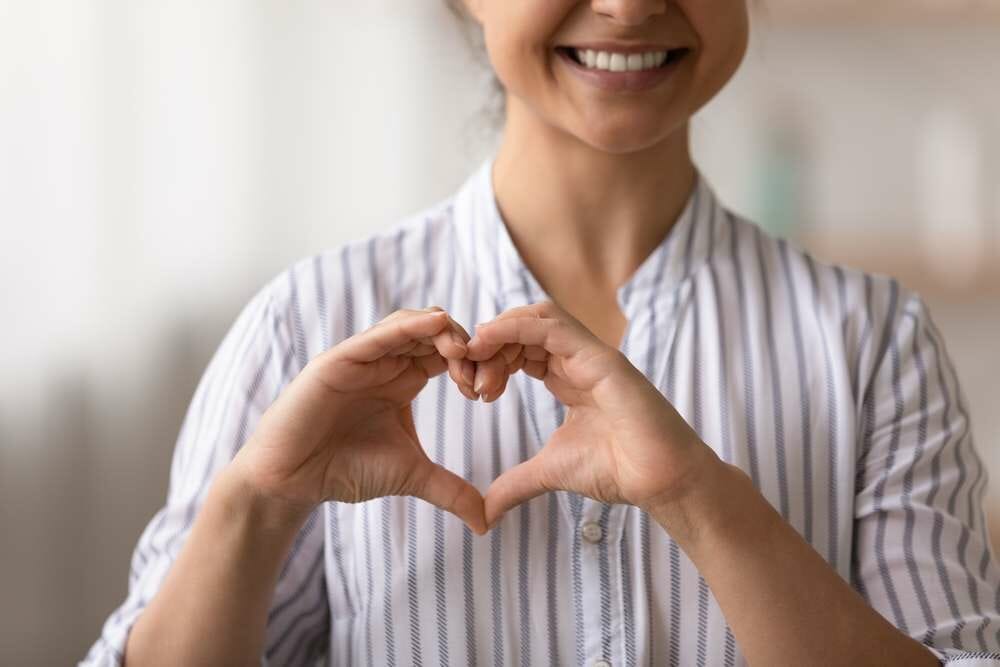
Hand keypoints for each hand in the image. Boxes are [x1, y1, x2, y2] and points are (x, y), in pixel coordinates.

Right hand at [232, 306, 487, 533]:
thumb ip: (450, 491)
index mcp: (405, 379)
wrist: (293, 481)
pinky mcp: (339, 359)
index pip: (448, 355)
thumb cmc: (346, 470)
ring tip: (465, 351)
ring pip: (410, 325)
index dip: (475, 364)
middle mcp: (386, 362)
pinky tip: (437, 325)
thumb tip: (487, 523)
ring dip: (443, 331)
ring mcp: (363, 357)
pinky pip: (378, 334)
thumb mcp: (411, 475)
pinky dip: (408, 326)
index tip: (489, 391)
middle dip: (465, 346)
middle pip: (435, 334)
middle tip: (484, 372)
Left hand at [465, 301, 719, 528]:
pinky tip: (488, 341)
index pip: (522, 349)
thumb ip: (516, 484)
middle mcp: (579, 360)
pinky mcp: (600, 357)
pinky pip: (551, 326)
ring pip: (537, 317)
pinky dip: (514, 326)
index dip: (492, 360)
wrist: (661, 481)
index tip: (472, 390)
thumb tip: (486, 512)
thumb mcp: (550, 471)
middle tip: (470, 379)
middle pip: (524, 328)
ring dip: (499, 331)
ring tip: (474, 354)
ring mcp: (591, 355)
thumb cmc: (619, 471)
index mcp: (569, 377)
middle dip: (490, 347)